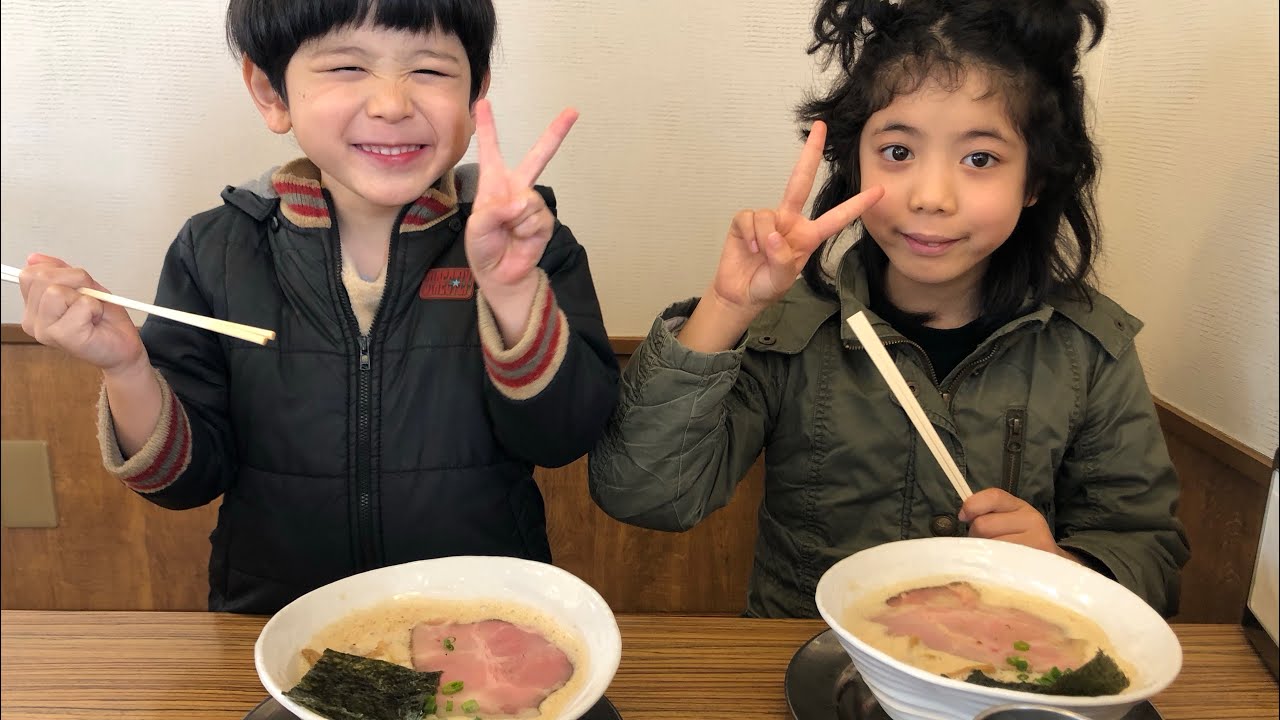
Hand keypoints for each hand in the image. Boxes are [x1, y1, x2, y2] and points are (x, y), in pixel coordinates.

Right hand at [18, 253, 146, 374]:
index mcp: (34, 308)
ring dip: (84, 295)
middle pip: (42, 277)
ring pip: (56, 290)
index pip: (29, 275)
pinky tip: (95, 320)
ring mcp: (44, 330)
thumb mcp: (83, 286)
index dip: (57, 270)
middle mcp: (33, 321)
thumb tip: (33, 258)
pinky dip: (94, 307)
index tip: (76, 284)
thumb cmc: (105, 320)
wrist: (123, 346)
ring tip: (91, 311)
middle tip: (89, 298)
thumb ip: (59, 271)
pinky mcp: (62, 336)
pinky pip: (79, 304)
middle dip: (74, 279)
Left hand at [465, 99, 577, 299]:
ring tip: (507, 232)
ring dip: (515, 220)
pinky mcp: (544, 221)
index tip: (483, 102)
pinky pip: (536, 218)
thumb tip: (522, 202)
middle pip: (539, 156)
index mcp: (494, 183)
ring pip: (528, 201)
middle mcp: (516, 188)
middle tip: (572, 111)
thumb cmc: (484, 247)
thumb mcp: (476, 228)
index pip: (491, 150)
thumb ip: (494, 211)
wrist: (500, 274)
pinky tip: (520, 238)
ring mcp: (532, 204)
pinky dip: (525, 230)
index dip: (487, 126)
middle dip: (556, 133)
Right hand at [707, 121, 883, 317]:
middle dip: (810, 153)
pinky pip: (748, 219)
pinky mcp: (744, 222)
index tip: (879, 191)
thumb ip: (783, 259)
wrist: (739, 293)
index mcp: (808, 236)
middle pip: (800, 181)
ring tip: (759, 255)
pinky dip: (749, 235)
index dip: (857, 205)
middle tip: (821, 127)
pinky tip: (749, 248)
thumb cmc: (766, 285)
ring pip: (767, 215)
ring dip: (763, 237)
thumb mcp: (783, 279)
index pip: (836, 218)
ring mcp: (767, 220)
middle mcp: (789, 222)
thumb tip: (773, 235)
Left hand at [960, 488, 1079, 562]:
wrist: (1049, 565)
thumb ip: (986, 511)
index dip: (972, 505)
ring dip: (982, 552)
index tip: (964, 517)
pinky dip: (991, 566)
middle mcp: (1033, 522)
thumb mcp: (1007, 519)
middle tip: (985, 543)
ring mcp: (1035, 544)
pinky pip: (997, 564)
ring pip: (987, 546)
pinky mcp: (1032, 565)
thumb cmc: (1019, 540)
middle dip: (976, 535)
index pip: (993, 496)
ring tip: (993, 555)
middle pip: (983, 524)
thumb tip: (963, 515)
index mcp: (1022, 507)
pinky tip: (997, 566)